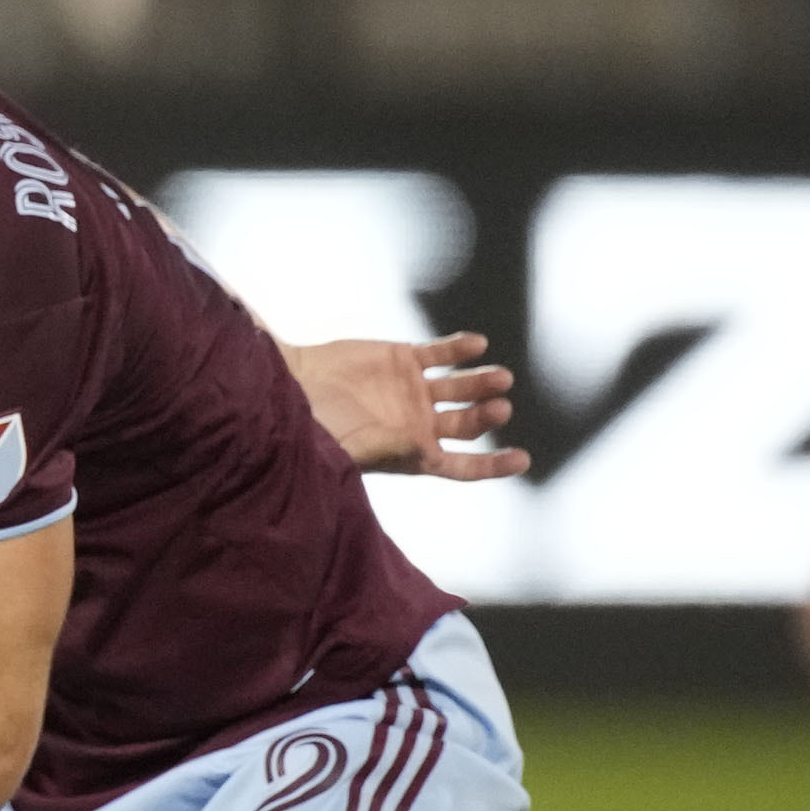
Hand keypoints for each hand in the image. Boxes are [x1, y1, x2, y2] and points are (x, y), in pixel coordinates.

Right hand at [287, 331, 530, 480]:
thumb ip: (393, 447)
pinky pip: (442, 353)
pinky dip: (461, 349)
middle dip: (486, 416)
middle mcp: (417, 424)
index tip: (522, 459)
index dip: (492, 465)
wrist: (287, 387)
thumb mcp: (356, 448)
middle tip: (499, 406)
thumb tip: (423, 446)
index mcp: (410, 454)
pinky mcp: (403, 358)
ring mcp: (413, 390)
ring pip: (461, 388)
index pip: (460, 465)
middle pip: (466, 423)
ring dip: (482, 383)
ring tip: (499, 377)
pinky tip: (477, 344)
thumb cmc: (315, 428)